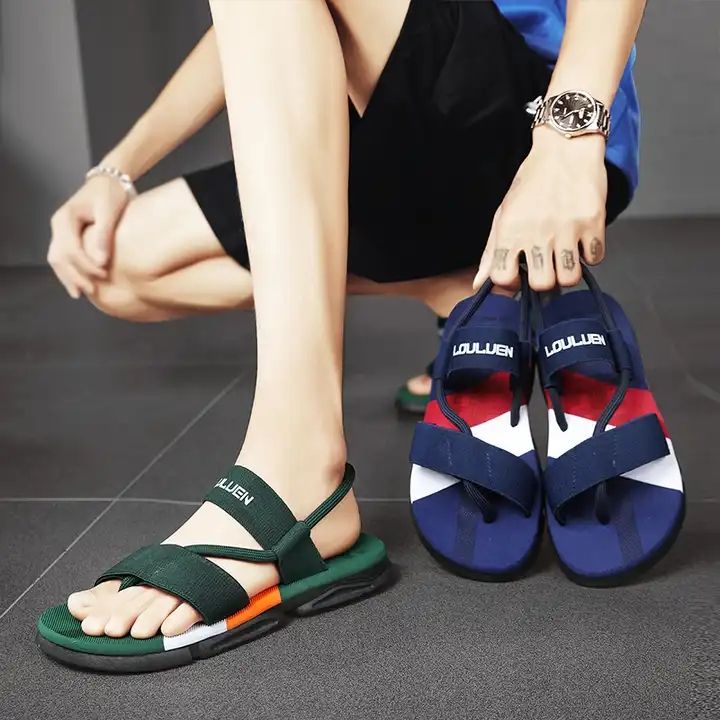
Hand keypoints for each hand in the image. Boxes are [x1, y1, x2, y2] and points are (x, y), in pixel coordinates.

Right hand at [47, 175, 129, 297]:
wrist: (108, 183)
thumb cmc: (110, 194)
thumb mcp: (108, 212)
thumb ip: (103, 236)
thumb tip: (101, 262)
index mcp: (65, 219)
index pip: (70, 248)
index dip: (86, 264)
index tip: (104, 274)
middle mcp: (58, 226)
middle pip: (59, 257)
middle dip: (75, 275)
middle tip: (92, 291)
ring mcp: (61, 232)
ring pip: (57, 259)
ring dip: (68, 277)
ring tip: (80, 293)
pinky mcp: (68, 237)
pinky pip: (63, 258)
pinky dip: (69, 272)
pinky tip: (78, 285)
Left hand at [474, 128, 607, 291]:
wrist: (565, 148)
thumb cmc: (532, 181)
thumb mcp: (504, 213)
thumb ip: (492, 252)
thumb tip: (479, 284)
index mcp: (510, 230)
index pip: (503, 277)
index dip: (511, 282)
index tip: (519, 274)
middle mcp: (537, 232)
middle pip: (541, 284)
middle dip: (544, 280)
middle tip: (547, 265)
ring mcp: (567, 228)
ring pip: (570, 278)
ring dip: (568, 272)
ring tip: (565, 256)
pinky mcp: (593, 222)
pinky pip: (595, 259)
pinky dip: (590, 254)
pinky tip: (581, 241)